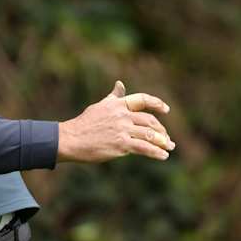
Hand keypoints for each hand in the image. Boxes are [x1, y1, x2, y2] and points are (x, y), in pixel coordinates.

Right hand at [57, 81, 175, 162]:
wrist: (71, 139)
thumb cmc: (84, 124)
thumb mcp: (100, 106)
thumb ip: (113, 97)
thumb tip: (120, 84)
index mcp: (117, 104)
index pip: (142, 100)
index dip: (156, 103)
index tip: (166, 110)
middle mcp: (121, 115)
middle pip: (149, 120)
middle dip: (161, 130)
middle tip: (167, 138)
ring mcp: (122, 129)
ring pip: (150, 135)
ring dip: (162, 142)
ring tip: (168, 148)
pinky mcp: (121, 144)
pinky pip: (145, 148)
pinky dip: (157, 152)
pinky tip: (163, 156)